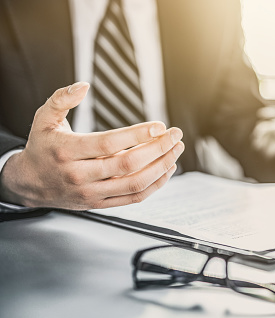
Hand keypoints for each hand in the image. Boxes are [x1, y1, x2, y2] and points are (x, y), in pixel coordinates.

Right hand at [0, 82, 183, 209]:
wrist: (29, 183)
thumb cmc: (43, 146)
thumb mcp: (43, 118)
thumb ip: (62, 99)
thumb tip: (84, 86)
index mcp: (66, 151)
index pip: (109, 144)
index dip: (138, 135)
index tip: (159, 126)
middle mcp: (79, 174)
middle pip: (127, 164)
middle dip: (158, 149)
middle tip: (176, 135)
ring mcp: (90, 192)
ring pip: (134, 183)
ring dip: (161, 167)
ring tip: (176, 151)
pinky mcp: (99, 204)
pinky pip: (133, 198)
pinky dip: (155, 185)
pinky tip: (166, 169)